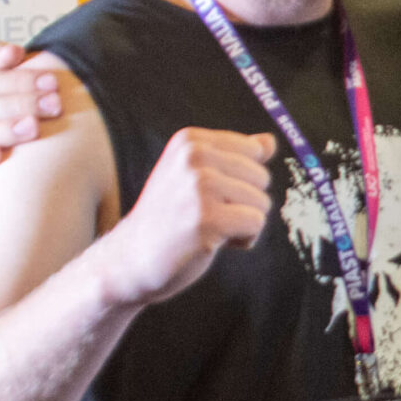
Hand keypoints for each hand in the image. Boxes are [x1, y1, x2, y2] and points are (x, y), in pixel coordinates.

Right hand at [93, 129, 276, 307]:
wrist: (131, 258)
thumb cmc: (170, 217)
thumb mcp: (196, 178)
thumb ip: (234, 157)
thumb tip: (270, 142)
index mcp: (191, 141)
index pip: (254, 151)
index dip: (241, 180)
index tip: (207, 194)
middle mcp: (194, 157)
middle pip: (261, 177)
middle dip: (244, 204)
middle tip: (204, 216)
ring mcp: (199, 187)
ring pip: (261, 202)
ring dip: (242, 224)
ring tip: (206, 229)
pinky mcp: (207, 218)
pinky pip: (256, 224)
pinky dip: (243, 239)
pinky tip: (212, 242)